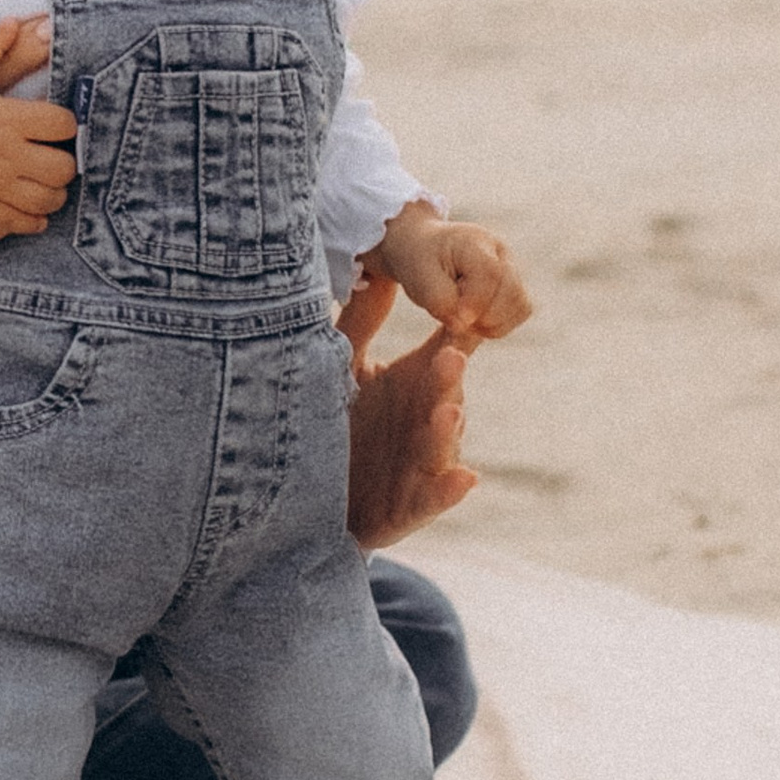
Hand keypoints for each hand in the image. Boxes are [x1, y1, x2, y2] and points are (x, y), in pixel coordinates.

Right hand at [0, 12, 72, 233]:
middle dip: (67, 160)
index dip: (67, 123)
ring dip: (55, 190)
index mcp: (8, 117)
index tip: (56, 123)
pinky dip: (36, 216)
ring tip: (46, 179)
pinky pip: (25, 222)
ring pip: (50, 198)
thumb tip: (16, 21)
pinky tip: (31, 204)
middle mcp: (6, 154)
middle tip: (56, 154)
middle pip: (64, 166)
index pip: (64, 124)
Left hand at [341, 267, 476, 549]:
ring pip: (441, 446)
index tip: (465, 310)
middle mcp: (426, 421)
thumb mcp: (346, 368)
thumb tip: (376, 272)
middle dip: (448, 378)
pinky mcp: (410, 508)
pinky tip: (465, 478)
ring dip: (448, 430)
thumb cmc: (338, 422)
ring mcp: (422, 465)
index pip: (447, 354)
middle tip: (450, 355)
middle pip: (446, 396)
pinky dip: (449, 491)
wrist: (314, 500)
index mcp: (416, 383)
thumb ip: (361, 323)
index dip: (458, 334)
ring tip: (448, 411)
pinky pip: (434, 499)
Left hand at [371, 203, 531, 345]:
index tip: (455, 321)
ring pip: (521, 306)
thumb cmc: (420, 262)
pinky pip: (521, 312)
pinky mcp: (515, 285)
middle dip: (484, 317)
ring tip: (464, 318)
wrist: (424, 248)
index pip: (490, 275)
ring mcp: (512, 268)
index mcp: (475, 242)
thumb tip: (463, 325)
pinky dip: (500, 324)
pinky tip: (476, 320)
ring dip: (493, 323)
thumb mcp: (419, 279)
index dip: (476, 303)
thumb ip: (440, 301)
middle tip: (456, 319)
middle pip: (512, 292)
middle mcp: (501, 252)